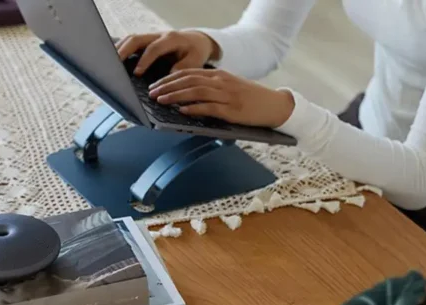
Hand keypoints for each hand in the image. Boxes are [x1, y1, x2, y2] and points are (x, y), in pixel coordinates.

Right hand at [116, 31, 218, 75]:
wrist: (196, 41)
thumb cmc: (195, 53)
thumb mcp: (195, 62)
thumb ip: (183, 68)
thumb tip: (168, 76)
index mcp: (171, 39)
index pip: (154, 48)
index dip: (144, 60)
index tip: (137, 74)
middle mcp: (158, 35)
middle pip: (137, 39)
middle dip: (124, 51)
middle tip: (114, 64)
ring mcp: (150, 37)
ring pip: (131, 39)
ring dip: (119, 50)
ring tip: (108, 63)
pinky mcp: (146, 42)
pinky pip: (131, 44)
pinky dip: (121, 50)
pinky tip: (113, 61)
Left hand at [149, 68, 294, 128]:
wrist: (274, 105)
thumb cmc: (250, 100)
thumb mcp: (229, 89)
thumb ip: (211, 90)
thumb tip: (187, 97)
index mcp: (219, 76)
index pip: (189, 73)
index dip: (169, 78)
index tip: (155, 85)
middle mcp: (221, 82)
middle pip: (189, 80)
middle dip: (167, 86)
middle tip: (151, 93)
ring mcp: (227, 96)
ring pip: (196, 92)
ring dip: (176, 96)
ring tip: (161, 100)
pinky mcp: (232, 110)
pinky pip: (209, 107)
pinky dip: (194, 108)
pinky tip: (182, 111)